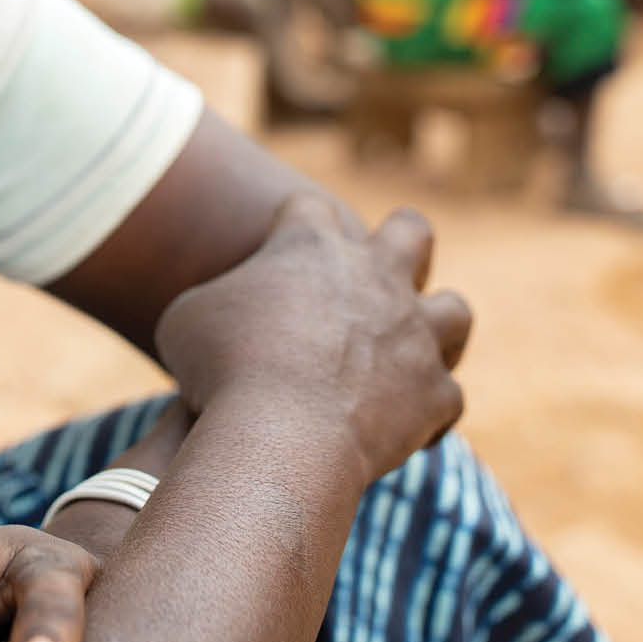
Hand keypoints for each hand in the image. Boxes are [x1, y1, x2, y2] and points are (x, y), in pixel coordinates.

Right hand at [153, 194, 470, 485]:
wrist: (280, 433)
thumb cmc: (221, 368)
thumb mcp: (186, 319)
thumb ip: (215, 303)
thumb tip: (222, 316)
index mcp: (312, 244)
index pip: (310, 208)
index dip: (293, 230)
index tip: (277, 260)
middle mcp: (377, 276)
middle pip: (412, 231)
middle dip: (399, 249)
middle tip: (367, 286)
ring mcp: (414, 333)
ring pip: (455, 310)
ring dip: (434, 330)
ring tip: (406, 355)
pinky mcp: (434, 392)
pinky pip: (448, 398)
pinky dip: (428, 415)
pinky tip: (402, 430)